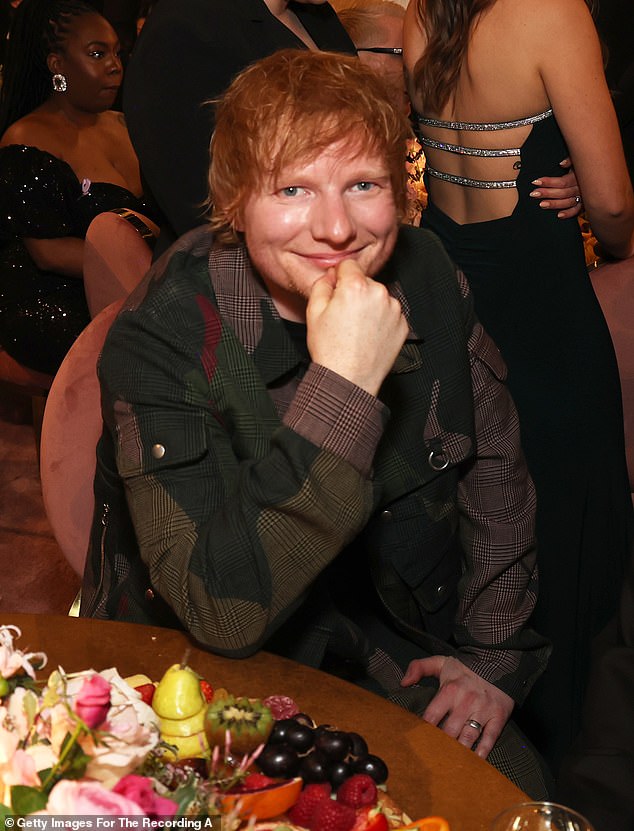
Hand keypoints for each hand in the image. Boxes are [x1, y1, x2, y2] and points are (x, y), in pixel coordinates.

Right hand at [306, 259, 407, 395]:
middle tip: (344, 316)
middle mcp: (380, 293)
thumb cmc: (330, 350)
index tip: (335, 291)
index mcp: (356, 286)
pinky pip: (390, 314)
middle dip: (355, 292)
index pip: (348, 265)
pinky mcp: (403, 325)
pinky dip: (381, 320)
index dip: (339, 277)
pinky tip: (369, 335)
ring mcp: (394, 310)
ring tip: (357, 328)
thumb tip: (331, 275)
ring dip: (369, 306)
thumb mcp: (314, 312)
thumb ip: (322, 284)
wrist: (350, 379)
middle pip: (365, 281)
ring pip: (379, 297)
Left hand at [401, 655, 513, 758]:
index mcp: (449, 690)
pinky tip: (475, 762)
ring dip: (459, 752)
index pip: (432, 717)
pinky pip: (490, 738)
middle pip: (449, 732)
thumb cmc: (464, 668)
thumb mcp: (440, 662)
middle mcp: (465, 702)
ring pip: (468, 738)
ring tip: (449, 766)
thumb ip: (419, 667)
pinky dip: (482, 752)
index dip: (424, 731)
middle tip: (432, 761)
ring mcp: (483, 711)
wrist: (497, 662)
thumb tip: (403, 683)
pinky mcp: (498, 717)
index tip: (417, 744)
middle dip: (440, 746)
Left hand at [529, 157, 582, 218]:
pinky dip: (569, 213)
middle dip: (547, 193)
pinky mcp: (584, 204)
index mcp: (578, 177)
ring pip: (567, 202)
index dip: (548, 182)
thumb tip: (561, 164)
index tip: (535, 182)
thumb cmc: (586, 166)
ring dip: (554, 204)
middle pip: (562, 192)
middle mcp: (580, 188)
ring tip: (541, 204)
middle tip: (534, 194)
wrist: (601, 174)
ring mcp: (582, 197)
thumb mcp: (580, 159)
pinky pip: (577, 210)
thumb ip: (571, 160)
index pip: (562, 181)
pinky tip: (559, 215)